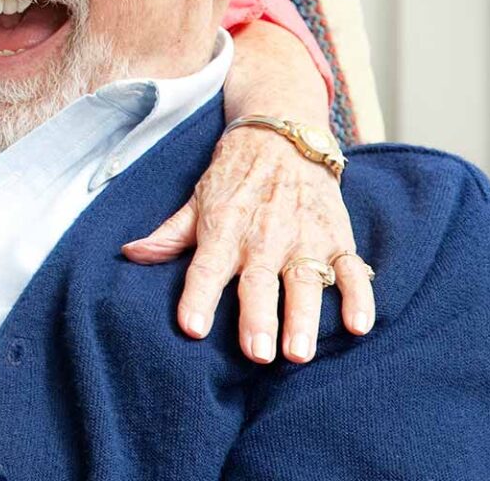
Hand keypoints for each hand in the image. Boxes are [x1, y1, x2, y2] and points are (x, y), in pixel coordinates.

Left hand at [121, 27, 375, 363]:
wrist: (282, 135)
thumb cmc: (233, 177)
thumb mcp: (197, 201)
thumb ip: (169, 235)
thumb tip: (130, 254)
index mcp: (223, 229)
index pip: (206, 267)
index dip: (198, 297)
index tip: (192, 328)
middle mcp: (264, 236)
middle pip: (258, 282)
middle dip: (258, 319)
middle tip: (257, 354)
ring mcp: (304, 238)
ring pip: (306, 281)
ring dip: (304, 317)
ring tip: (299, 353)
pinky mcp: (338, 238)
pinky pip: (351, 271)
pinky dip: (359, 297)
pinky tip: (358, 325)